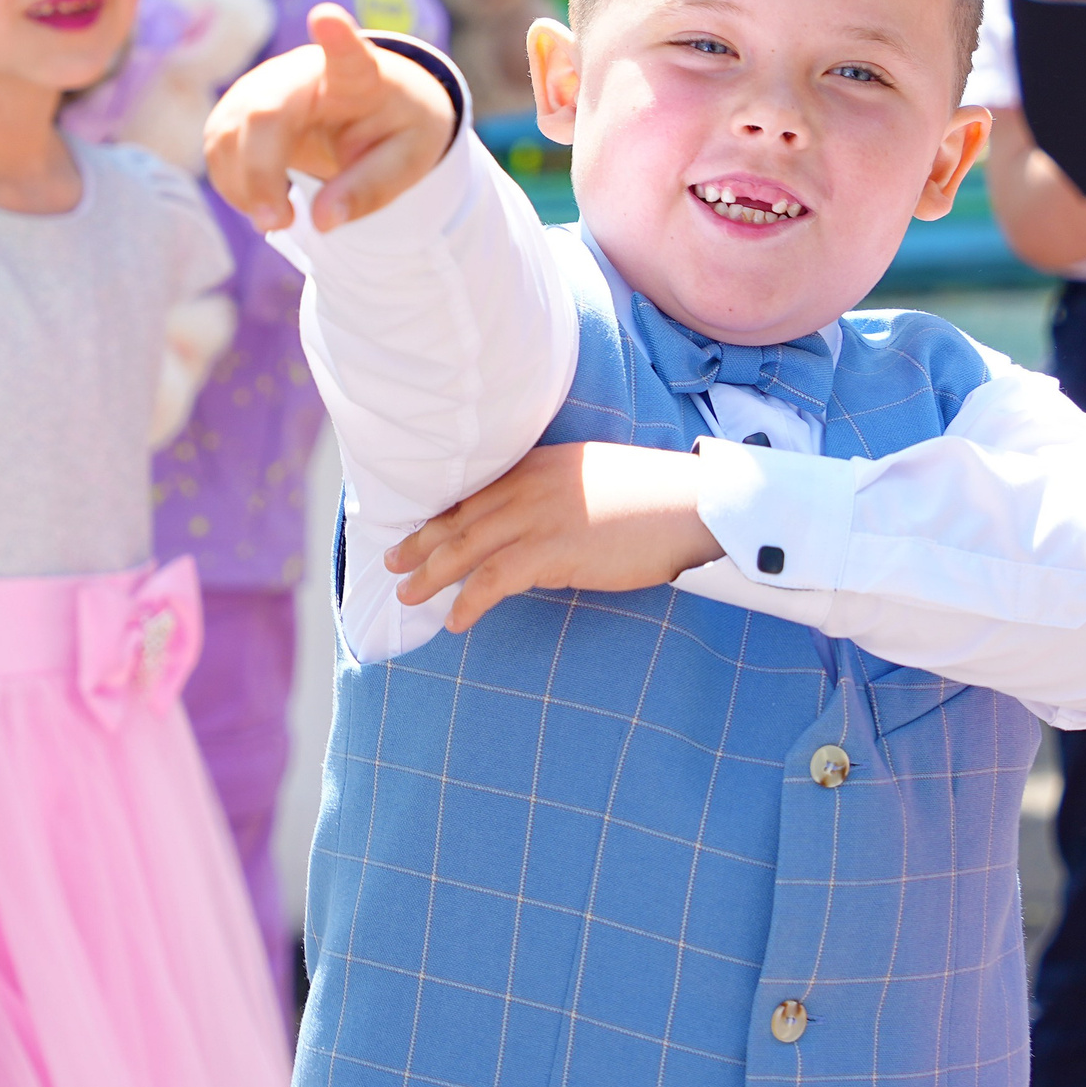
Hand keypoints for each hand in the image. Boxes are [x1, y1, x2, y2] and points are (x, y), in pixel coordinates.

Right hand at [204, 3, 453, 232]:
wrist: (365, 108)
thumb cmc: (391, 129)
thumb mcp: (406, 162)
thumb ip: (370, 190)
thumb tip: (322, 222)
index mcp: (357, 75)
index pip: (347, 53)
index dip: (337, 37)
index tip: (326, 17)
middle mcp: (299, 71)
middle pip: (263, 112)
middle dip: (261, 172)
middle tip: (278, 224)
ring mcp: (259, 86)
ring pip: (228, 136)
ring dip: (246, 189)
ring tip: (284, 218)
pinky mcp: (233, 109)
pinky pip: (217, 152)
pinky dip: (236, 187)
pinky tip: (265, 199)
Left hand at [385, 441, 722, 631]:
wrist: (694, 503)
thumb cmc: (654, 498)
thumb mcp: (592, 480)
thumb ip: (555, 494)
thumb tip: (532, 528)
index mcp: (536, 466)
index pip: (473, 490)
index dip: (439, 512)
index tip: (415, 527)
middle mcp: (527, 487)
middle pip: (458, 517)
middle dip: (420, 541)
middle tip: (390, 560)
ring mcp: (538, 518)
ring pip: (465, 547)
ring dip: (431, 573)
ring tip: (407, 594)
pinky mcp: (552, 551)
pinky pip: (494, 579)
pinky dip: (470, 600)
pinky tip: (456, 620)